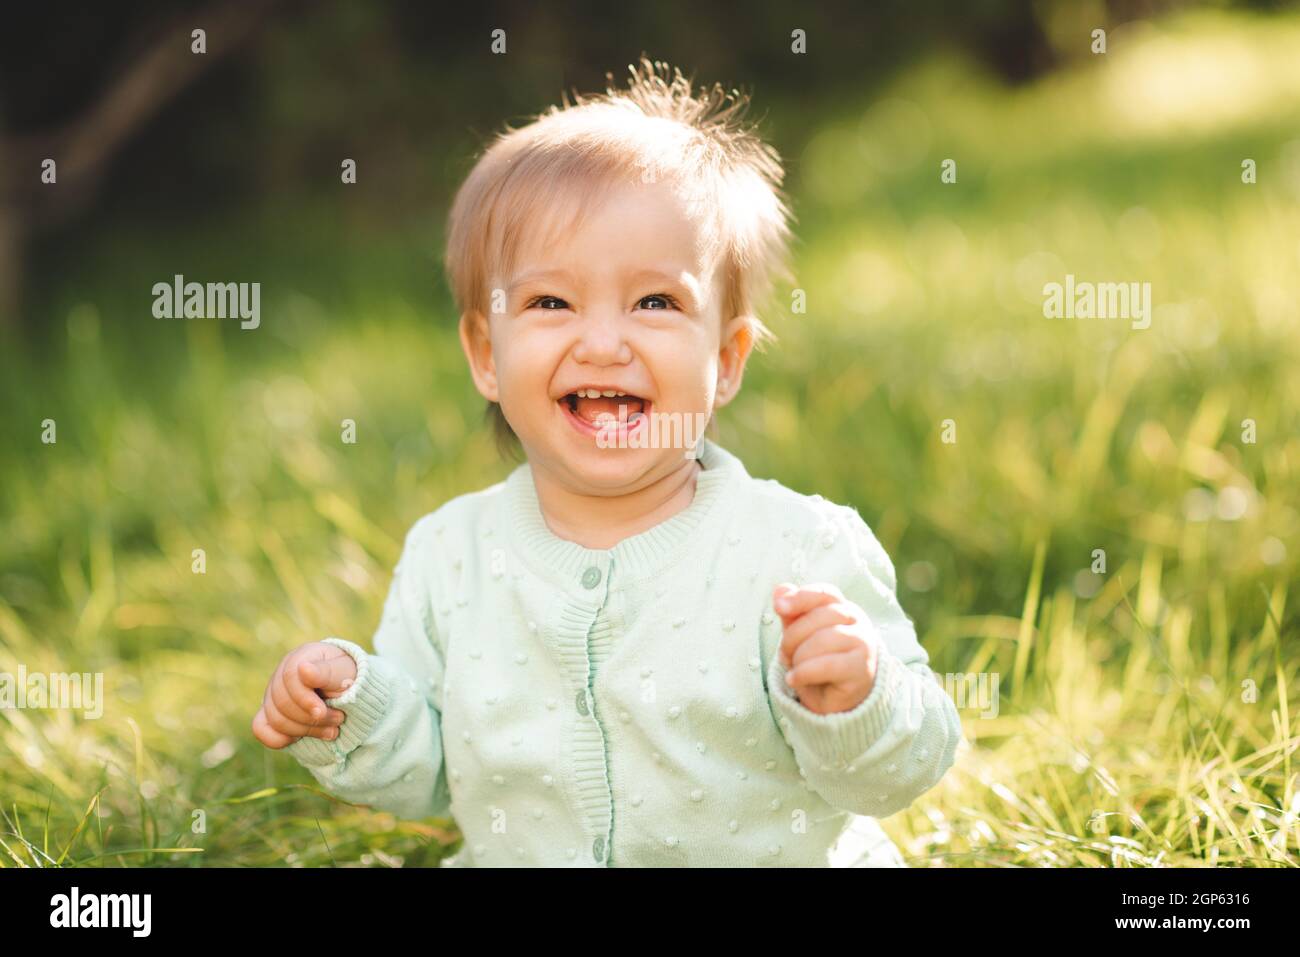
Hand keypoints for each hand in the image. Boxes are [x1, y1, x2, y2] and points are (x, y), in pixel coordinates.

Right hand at [252, 642, 356, 748]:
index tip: (322, 711)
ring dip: (305, 730)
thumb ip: (326, 672)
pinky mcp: (269, 714)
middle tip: (339, 719)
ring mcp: (272, 695)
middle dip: (312, 718)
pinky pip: (261, 730)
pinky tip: (303, 737)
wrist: (349, 695)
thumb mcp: (344, 673)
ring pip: (275, 719)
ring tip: (332, 729)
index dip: (304, 699)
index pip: (289, 677)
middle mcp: (281, 675)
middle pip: (282, 702)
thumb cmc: (347, 679)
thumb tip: (303, 668)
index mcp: (300, 658)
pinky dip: (282, 739)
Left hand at [772, 583, 877, 714]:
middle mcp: (857, 621)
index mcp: (842, 608)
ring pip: (823, 639)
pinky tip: (794, 680)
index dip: (801, 597)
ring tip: (793, 669)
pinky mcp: (861, 669)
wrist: (838, 702)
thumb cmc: (819, 663)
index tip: (779, 607)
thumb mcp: (800, 637)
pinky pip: (826, 665)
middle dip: (792, 637)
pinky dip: (804, 672)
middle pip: (819, 616)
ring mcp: (863, 643)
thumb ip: (792, 613)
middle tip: (784, 655)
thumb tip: (780, 589)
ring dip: (799, 656)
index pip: (823, 594)